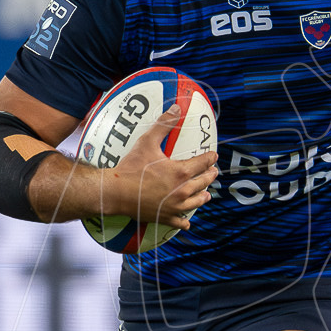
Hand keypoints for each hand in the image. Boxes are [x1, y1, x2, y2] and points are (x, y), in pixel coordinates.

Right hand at [101, 107, 216, 230]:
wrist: (116, 192)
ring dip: (203, 196)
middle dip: (210, 176)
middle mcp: (182, 190)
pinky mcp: (165, 217)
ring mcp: (175, 206)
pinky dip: (185, 221)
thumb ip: (163, 125)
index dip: (210, 158)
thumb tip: (176, 108)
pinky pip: (180, 222)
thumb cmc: (131, 168)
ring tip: (206, 194)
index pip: (203, 163)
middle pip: (203, 183)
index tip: (214, 156)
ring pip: (196, 202)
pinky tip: (187, 221)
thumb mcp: (147, 142)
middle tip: (212, 173)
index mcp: (181, 172)